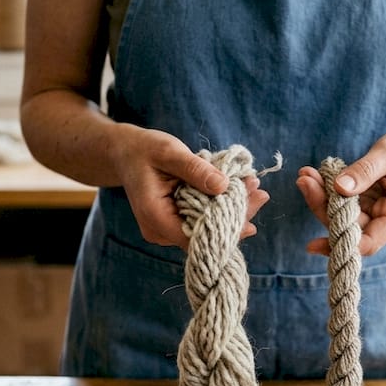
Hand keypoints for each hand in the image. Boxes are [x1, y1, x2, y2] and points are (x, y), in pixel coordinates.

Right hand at [114, 129, 269, 248]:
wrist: (123, 153)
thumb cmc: (143, 149)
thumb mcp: (168, 152)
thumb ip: (195, 169)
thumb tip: (224, 186)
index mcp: (155, 217)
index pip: (196, 236)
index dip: (226, 227)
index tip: (252, 209)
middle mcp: (160, 231)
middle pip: (205, 234)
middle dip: (236, 216)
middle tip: (261, 194)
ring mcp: (167, 230)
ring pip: (206, 228)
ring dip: (232, 210)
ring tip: (257, 190)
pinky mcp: (175, 223)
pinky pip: (202, 220)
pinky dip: (220, 206)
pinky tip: (241, 191)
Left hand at [295, 123, 385, 256]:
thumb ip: (365, 171)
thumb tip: (338, 188)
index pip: (368, 243)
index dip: (340, 246)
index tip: (312, 244)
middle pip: (348, 229)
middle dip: (322, 207)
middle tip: (304, 180)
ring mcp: (377, 216)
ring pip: (341, 218)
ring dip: (320, 198)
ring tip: (305, 175)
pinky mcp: (368, 207)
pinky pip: (343, 205)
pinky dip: (327, 192)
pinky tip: (312, 176)